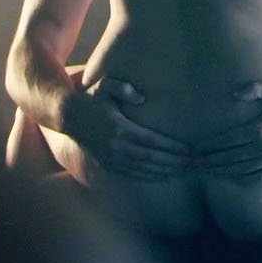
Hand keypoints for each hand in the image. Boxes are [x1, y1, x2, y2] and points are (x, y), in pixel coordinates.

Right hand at [61, 78, 192, 180]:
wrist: (68, 116)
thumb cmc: (92, 98)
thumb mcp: (105, 85)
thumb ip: (123, 87)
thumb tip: (142, 97)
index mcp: (119, 128)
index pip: (151, 140)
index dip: (171, 147)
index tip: (189, 150)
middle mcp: (116, 146)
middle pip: (151, 158)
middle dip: (173, 162)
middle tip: (193, 163)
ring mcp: (111, 158)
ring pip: (142, 169)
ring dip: (164, 171)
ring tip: (183, 170)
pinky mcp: (107, 164)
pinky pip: (131, 174)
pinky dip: (148, 177)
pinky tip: (162, 176)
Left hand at [194, 81, 261, 179]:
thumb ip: (254, 88)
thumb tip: (232, 93)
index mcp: (260, 128)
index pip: (227, 140)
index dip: (209, 146)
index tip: (196, 149)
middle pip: (230, 157)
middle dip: (210, 160)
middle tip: (195, 163)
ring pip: (242, 168)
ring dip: (223, 170)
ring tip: (208, 171)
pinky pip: (260, 175)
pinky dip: (244, 176)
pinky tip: (233, 176)